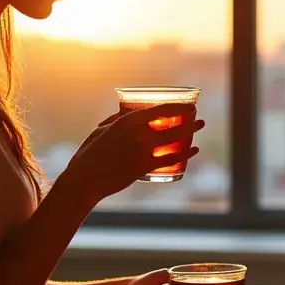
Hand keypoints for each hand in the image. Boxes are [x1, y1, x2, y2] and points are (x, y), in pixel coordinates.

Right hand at [61, 104, 204, 207]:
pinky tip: (193, 150)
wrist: (85, 179)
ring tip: (200, 127)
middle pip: (173, 123)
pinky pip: (171, 159)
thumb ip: (116, 120)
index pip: (161, 109)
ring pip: (175, 139)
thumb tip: (124, 113)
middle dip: (189, 119)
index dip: (179, 106)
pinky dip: (185, 154)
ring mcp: (143, 150)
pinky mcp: (145, 167)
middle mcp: (139, 133)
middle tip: (197, 117)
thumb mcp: (101, 130)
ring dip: (191, 132)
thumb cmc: (89, 154)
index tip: (188, 105)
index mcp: (128, 120)